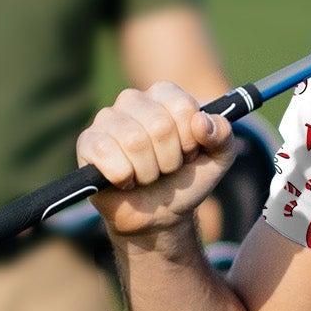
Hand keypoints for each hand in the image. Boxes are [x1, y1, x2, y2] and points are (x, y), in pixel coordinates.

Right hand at [78, 82, 240, 239]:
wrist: (159, 215)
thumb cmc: (185, 180)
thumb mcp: (218, 159)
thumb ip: (223, 135)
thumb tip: (201, 122)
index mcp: (164, 95)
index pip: (183, 106)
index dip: (190, 139)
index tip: (188, 153)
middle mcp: (133, 100)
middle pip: (160, 125)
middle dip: (170, 160)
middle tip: (166, 168)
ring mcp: (107, 119)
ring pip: (134, 141)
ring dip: (148, 172)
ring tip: (146, 176)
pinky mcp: (87, 142)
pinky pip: (107, 155)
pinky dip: (123, 178)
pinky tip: (125, 180)